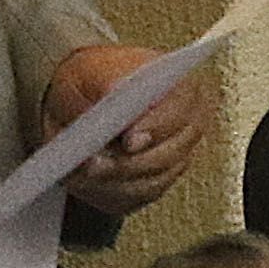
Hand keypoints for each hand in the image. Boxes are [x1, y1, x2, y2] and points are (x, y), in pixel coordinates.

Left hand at [45, 41, 206, 219]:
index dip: (155, 128)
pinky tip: (87, 182)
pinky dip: (110, 192)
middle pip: (169, 155)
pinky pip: (138, 196)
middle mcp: (187, 127)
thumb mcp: (91, 70)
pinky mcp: (156, 182)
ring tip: (82, 173)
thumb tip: (115, 90)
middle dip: (128, 163)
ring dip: (114, 181)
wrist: (82, 101)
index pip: (180, 111)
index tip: (128, 140)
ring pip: (152, 181)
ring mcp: (175, 158)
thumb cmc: (92, 81)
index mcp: (181, 89)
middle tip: (94, 163)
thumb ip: (106, 79)